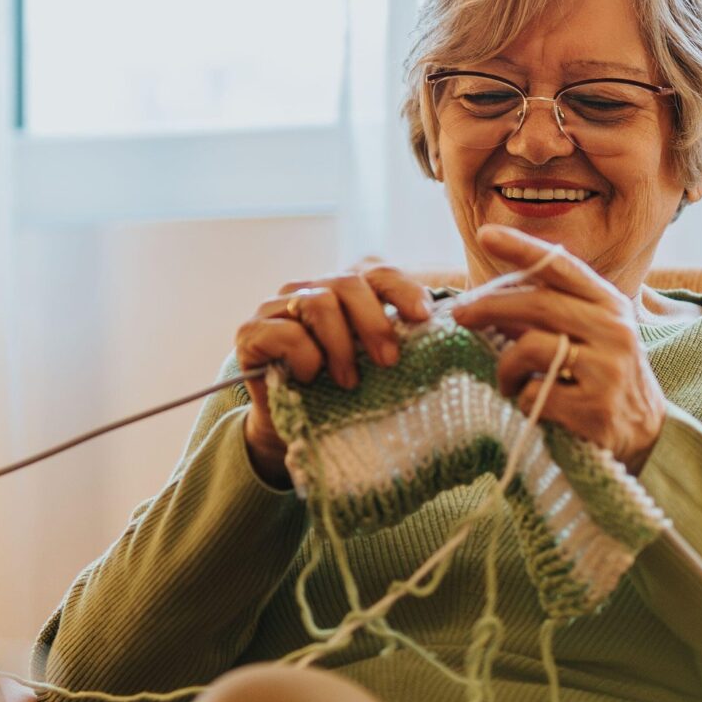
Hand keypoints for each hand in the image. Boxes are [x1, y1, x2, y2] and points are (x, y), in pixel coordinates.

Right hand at [233, 261, 433, 486]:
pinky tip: (311, 377)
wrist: (291, 429)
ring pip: (317, 302)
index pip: (377, 272)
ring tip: (349, 381)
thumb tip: (450, 328)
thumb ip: (399, 340)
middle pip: (348, 282)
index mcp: (344, 290)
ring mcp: (276, 307)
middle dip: (374, 322)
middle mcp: (309, 290)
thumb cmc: (340, 393)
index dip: (403, 290)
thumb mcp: (374, 365)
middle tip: (389, 361)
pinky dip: (305, 356)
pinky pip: (285, 332)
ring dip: (340, 344)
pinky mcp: (251, 332)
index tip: (424, 317)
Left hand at [450, 225, 668, 472]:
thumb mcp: (586, 338)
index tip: (486, 234)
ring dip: (504, 366)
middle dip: (489, 306)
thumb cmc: (604, 380)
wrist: (647, 436)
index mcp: (609, 305)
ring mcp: (607, 370)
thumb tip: (488, 302)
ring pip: (531, 348)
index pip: (562, 267)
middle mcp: (613, 330)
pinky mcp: (595, 409)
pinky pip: (534, 393)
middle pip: (538, 304)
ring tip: (506, 381)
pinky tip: (532, 405)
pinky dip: (521, 399)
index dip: (523, 248)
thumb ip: (546, 316)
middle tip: (460, 314)